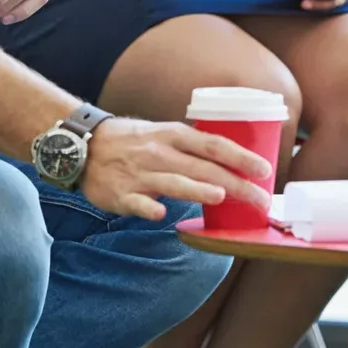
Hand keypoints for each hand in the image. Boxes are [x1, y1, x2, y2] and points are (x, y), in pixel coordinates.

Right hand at [78, 117, 273, 220]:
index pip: (214, 145)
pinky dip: (148, 208)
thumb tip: (228, 160)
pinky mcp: (121, 194)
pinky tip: (160, 215)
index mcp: (173, 135)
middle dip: (235, 183)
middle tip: (260, 199)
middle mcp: (160, 153)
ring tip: (221, 196)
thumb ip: (191, 147)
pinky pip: (136, 202)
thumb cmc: (131, 141)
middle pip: (203, 168)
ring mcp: (140, 174)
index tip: (265, 170)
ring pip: (174, 182)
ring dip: (197, 189)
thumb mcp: (162, 133)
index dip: (241, 156)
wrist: (82, 145)